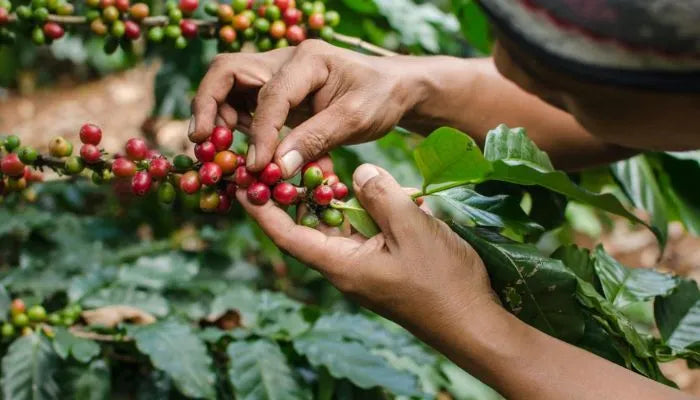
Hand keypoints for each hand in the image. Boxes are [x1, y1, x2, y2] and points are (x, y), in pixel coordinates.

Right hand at [190, 40, 425, 176]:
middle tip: (202, 142)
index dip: (260, 133)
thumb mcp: (355, 119)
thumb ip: (315, 140)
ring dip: (220, 118)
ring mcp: (278, 75)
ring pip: (229, 88)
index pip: (270, 94)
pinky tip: (248, 152)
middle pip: (227, 72)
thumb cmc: (380, 98)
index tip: (258, 166)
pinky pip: (245, 106)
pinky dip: (239, 128)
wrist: (394, 89)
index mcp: (307, 60)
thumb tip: (276, 168)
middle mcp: (285, 61)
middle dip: (209, 106)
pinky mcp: (278, 93)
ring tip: (222, 152)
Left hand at [236, 163, 497, 337]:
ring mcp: (365, 266)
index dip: (262, 209)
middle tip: (287, 159)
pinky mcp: (384, 264)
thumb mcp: (411, 229)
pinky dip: (363, 209)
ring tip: (325, 165)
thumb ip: (380, 195)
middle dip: (297, 194)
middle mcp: (345, 266)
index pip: (287, 235)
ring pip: (338, 226)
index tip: (243, 182)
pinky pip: (363, 231)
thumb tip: (358, 173)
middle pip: (309, 226)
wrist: (473, 321)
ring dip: (333, 198)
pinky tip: (374, 189)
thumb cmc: (441, 281)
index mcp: (341, 264)